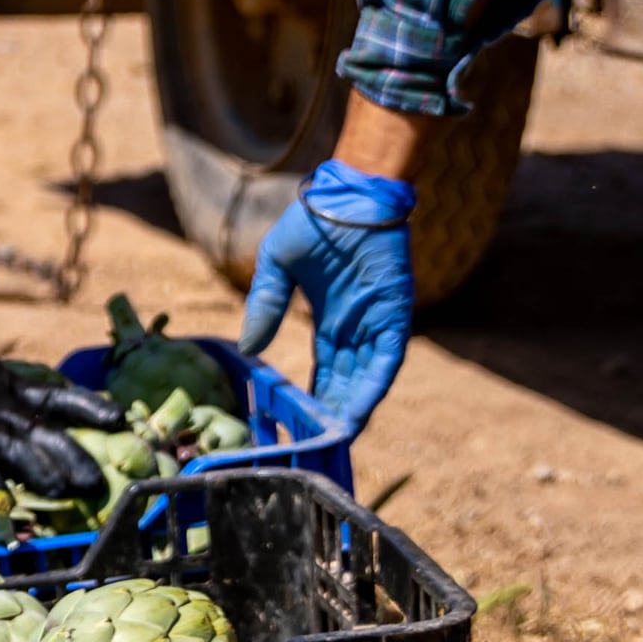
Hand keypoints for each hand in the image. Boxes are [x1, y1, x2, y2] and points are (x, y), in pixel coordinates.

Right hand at [0, 298, 127, 501]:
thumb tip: (29, 420)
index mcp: (1, 383)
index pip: (54, 397)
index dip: (86, 407)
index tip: (120, 418)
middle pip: (37, 430)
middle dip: (68, 456)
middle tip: (97, 483)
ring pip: (6, 444)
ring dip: (36, 469)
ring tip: (64, 491)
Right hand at [235, 159, 418, 425]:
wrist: (348, 193)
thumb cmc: (314, 220)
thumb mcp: (276, 266)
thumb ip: (265, 305)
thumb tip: (249, 348)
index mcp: (331, 320)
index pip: (324, 371)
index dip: (313, 400)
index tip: (298, 426)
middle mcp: (356, 327)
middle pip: (345, 383)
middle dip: (332, 416)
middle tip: (318, 448)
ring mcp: (376, 322)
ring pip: (365, 380)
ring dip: (351, 411)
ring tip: (334, 443)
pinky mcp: (393, 316)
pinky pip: (384, 361)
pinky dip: (370, 388)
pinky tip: (355, 414)